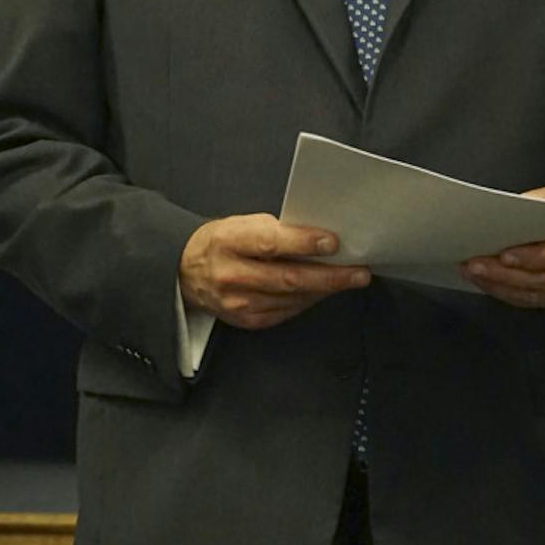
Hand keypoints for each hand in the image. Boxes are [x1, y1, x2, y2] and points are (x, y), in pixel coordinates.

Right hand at [179, 213, 369, 330]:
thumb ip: (276, 229)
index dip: (304, 243)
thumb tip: (317, 237)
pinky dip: (309, 300)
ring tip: (349, 279)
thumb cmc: (221, 241)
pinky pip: (287, 311)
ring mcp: (239, 303)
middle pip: (288, 278)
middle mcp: (232, 275)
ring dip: (325, 289)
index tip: (333, 242)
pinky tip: (323, 290)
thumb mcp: (241, 223)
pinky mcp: (247, 321)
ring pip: (292, 298)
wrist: (185, 271)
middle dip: (330, 276)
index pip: (271, 243)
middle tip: (358, 272)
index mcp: (229, 241)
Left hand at [459, 183, 544, 309]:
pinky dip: (509, 294)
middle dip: (505, 274)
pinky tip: (489, 284)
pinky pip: (536, 300)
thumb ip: (526, 210)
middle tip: (475, 265)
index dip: (531, 257)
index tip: (502, 256)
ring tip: (475, 274)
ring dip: (502, 286)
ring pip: (538, 293)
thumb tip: (491, 222)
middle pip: (544, 277)